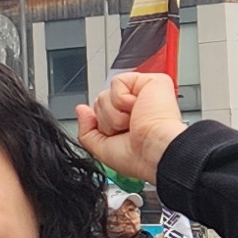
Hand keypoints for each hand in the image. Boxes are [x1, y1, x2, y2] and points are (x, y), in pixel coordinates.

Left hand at [73, 67, 187, 184]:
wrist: (156, 151)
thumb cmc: (140, 156)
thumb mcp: (103, 149)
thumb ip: (87, 131)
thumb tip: (81, 110)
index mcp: (129, 122)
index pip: (102, 113)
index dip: (103, 124)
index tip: (118, 135)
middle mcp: (136, 106)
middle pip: (101, 102)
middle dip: (108, 120)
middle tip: (128, 129)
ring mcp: (143, 92)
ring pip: (106, 94)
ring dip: (115, 114)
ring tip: (134, 121)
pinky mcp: (150, 81)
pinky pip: (117, 83)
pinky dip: (122, 100)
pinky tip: (137, 109)